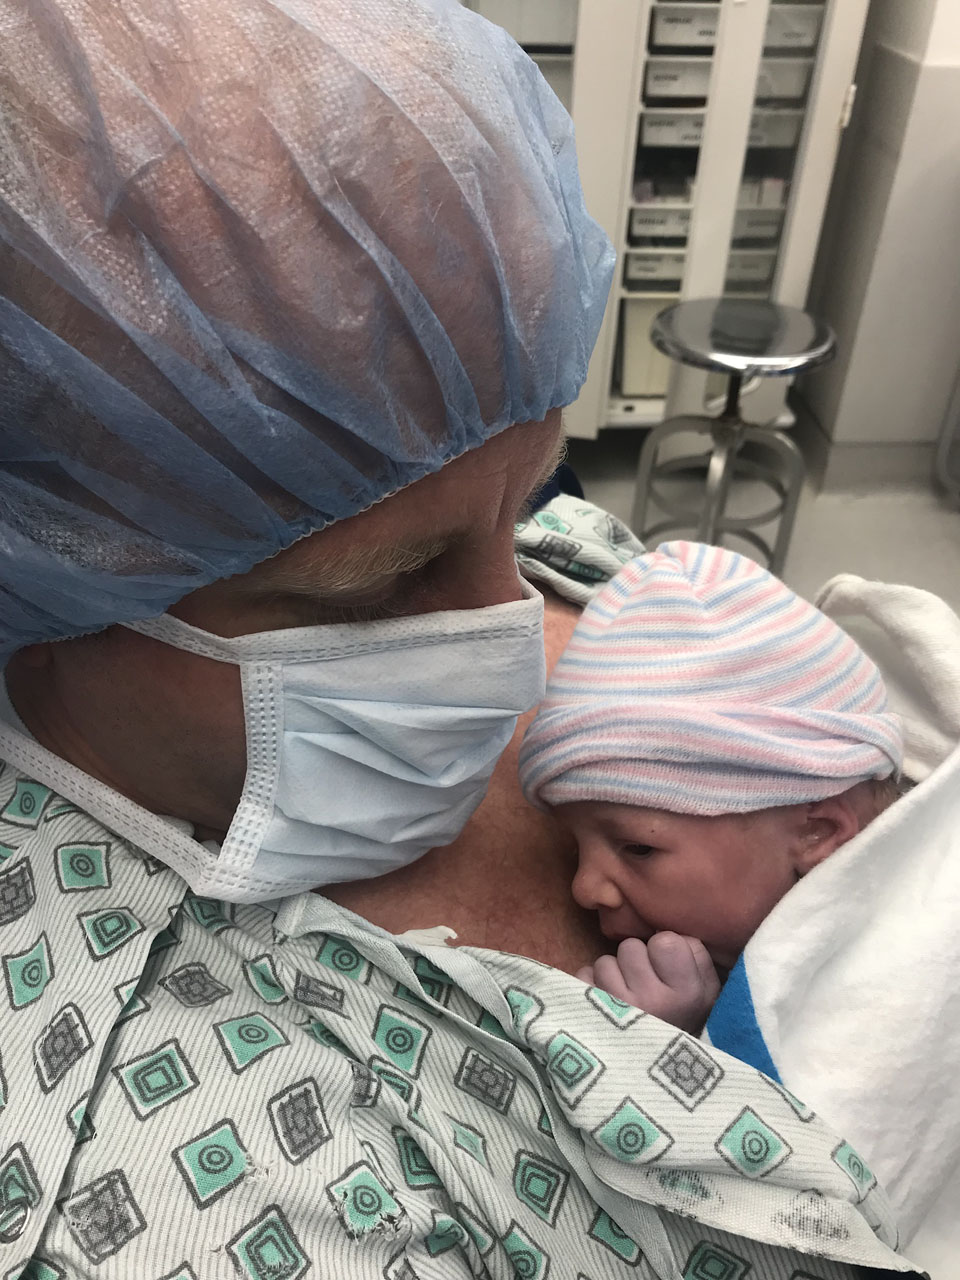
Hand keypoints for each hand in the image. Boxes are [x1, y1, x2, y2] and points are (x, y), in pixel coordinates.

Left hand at [576, 933, 720, 1033]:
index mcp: (687, 995)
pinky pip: (583, 976)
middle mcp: (652, 1002)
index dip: (664, 950)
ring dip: (613, 975)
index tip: (668, 970)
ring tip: (626, 999)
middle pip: (631, 947)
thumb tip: (667, 932)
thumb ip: (696, 955)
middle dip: (636, 961)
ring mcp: (617, 1010)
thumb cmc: (685, 1023)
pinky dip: (591, 986)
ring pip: (605, 961)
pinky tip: (607, 1006)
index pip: (665, 941)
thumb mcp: (708, 993)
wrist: (661, 1079)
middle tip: (645, 986)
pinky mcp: (587, 1016)